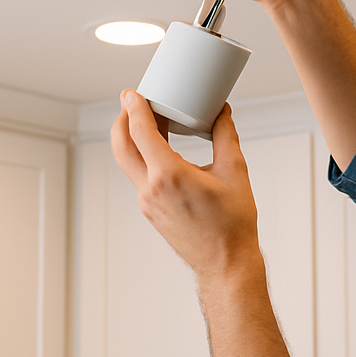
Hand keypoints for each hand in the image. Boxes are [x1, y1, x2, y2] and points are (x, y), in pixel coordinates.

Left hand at [110, 91, 262, 280]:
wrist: (226, 264)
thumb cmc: (233, 225)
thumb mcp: (234, 172)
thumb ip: (225, 137)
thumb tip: (222, 113)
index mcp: (169, 176)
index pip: (141, 132)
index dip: (134, 107)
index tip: (132, 92)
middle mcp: (151, 190)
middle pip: (121, 146)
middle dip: (121, 120)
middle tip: (130, 102)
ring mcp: (147, 203)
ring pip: (129, 162)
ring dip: (133, 139)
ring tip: (149, 122)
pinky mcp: (151, 211)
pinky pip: (140, 177)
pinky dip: (144, 157)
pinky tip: (159, 150)